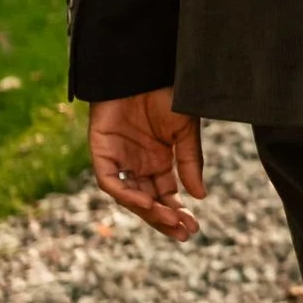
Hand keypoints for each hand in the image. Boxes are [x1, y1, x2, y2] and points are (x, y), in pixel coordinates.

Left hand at [88, 90, 206, 241]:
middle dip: (164, 219)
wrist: (142, 68)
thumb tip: (200, 196)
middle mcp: (138, 164)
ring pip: (130, 196)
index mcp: (159, 160)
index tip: (193, 226)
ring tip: (168, 220)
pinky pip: (111, 181)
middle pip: (149, 201)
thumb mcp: (185, 131)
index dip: (177, 211)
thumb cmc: (165, 92)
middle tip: (183, 233)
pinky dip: (126, 194)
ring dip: (148, 211)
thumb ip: (190, 162)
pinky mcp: (101, 152)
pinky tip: (146, 202)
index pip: (166, 195)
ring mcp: (119, 159)